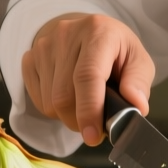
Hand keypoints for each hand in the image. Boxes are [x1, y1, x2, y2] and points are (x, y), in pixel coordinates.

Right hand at [20, 13, 154, 145]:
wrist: (85, 33)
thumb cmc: (115, 51)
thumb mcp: (137, 60)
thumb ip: (139, 82)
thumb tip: (136, 105)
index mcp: (98, 31)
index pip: (87, 75)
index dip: (89, 109)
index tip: (93, 136)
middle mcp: (66, 34)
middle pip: (64, 96)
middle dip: (80, 121)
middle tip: (96, 124)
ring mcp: (43, 46)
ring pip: (49, 103)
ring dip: (68, 115)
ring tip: (84, 102)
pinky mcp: (29, 58)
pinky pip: (38, 101)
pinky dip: (54, 109)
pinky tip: (69, 95)